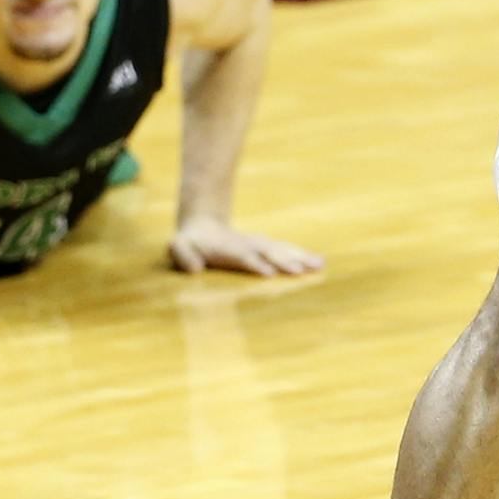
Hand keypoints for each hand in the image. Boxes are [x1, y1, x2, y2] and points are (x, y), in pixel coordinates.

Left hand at [168, 216, 324, 277]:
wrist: (203, 225)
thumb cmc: (189, 243)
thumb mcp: (178, 248)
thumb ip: (182, 254)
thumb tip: (192, 268)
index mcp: (227, 248)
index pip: (242, 256)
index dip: (254, 263)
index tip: (268, 273)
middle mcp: (247, 245)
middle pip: (268, 252)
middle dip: (283, 261)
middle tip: (300, 271)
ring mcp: (259, 245)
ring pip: (282, 250)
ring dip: (300, 258)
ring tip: (319, 265)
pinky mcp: (267, 247)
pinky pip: (287, 251)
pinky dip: (303, 256)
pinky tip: (319, 263)